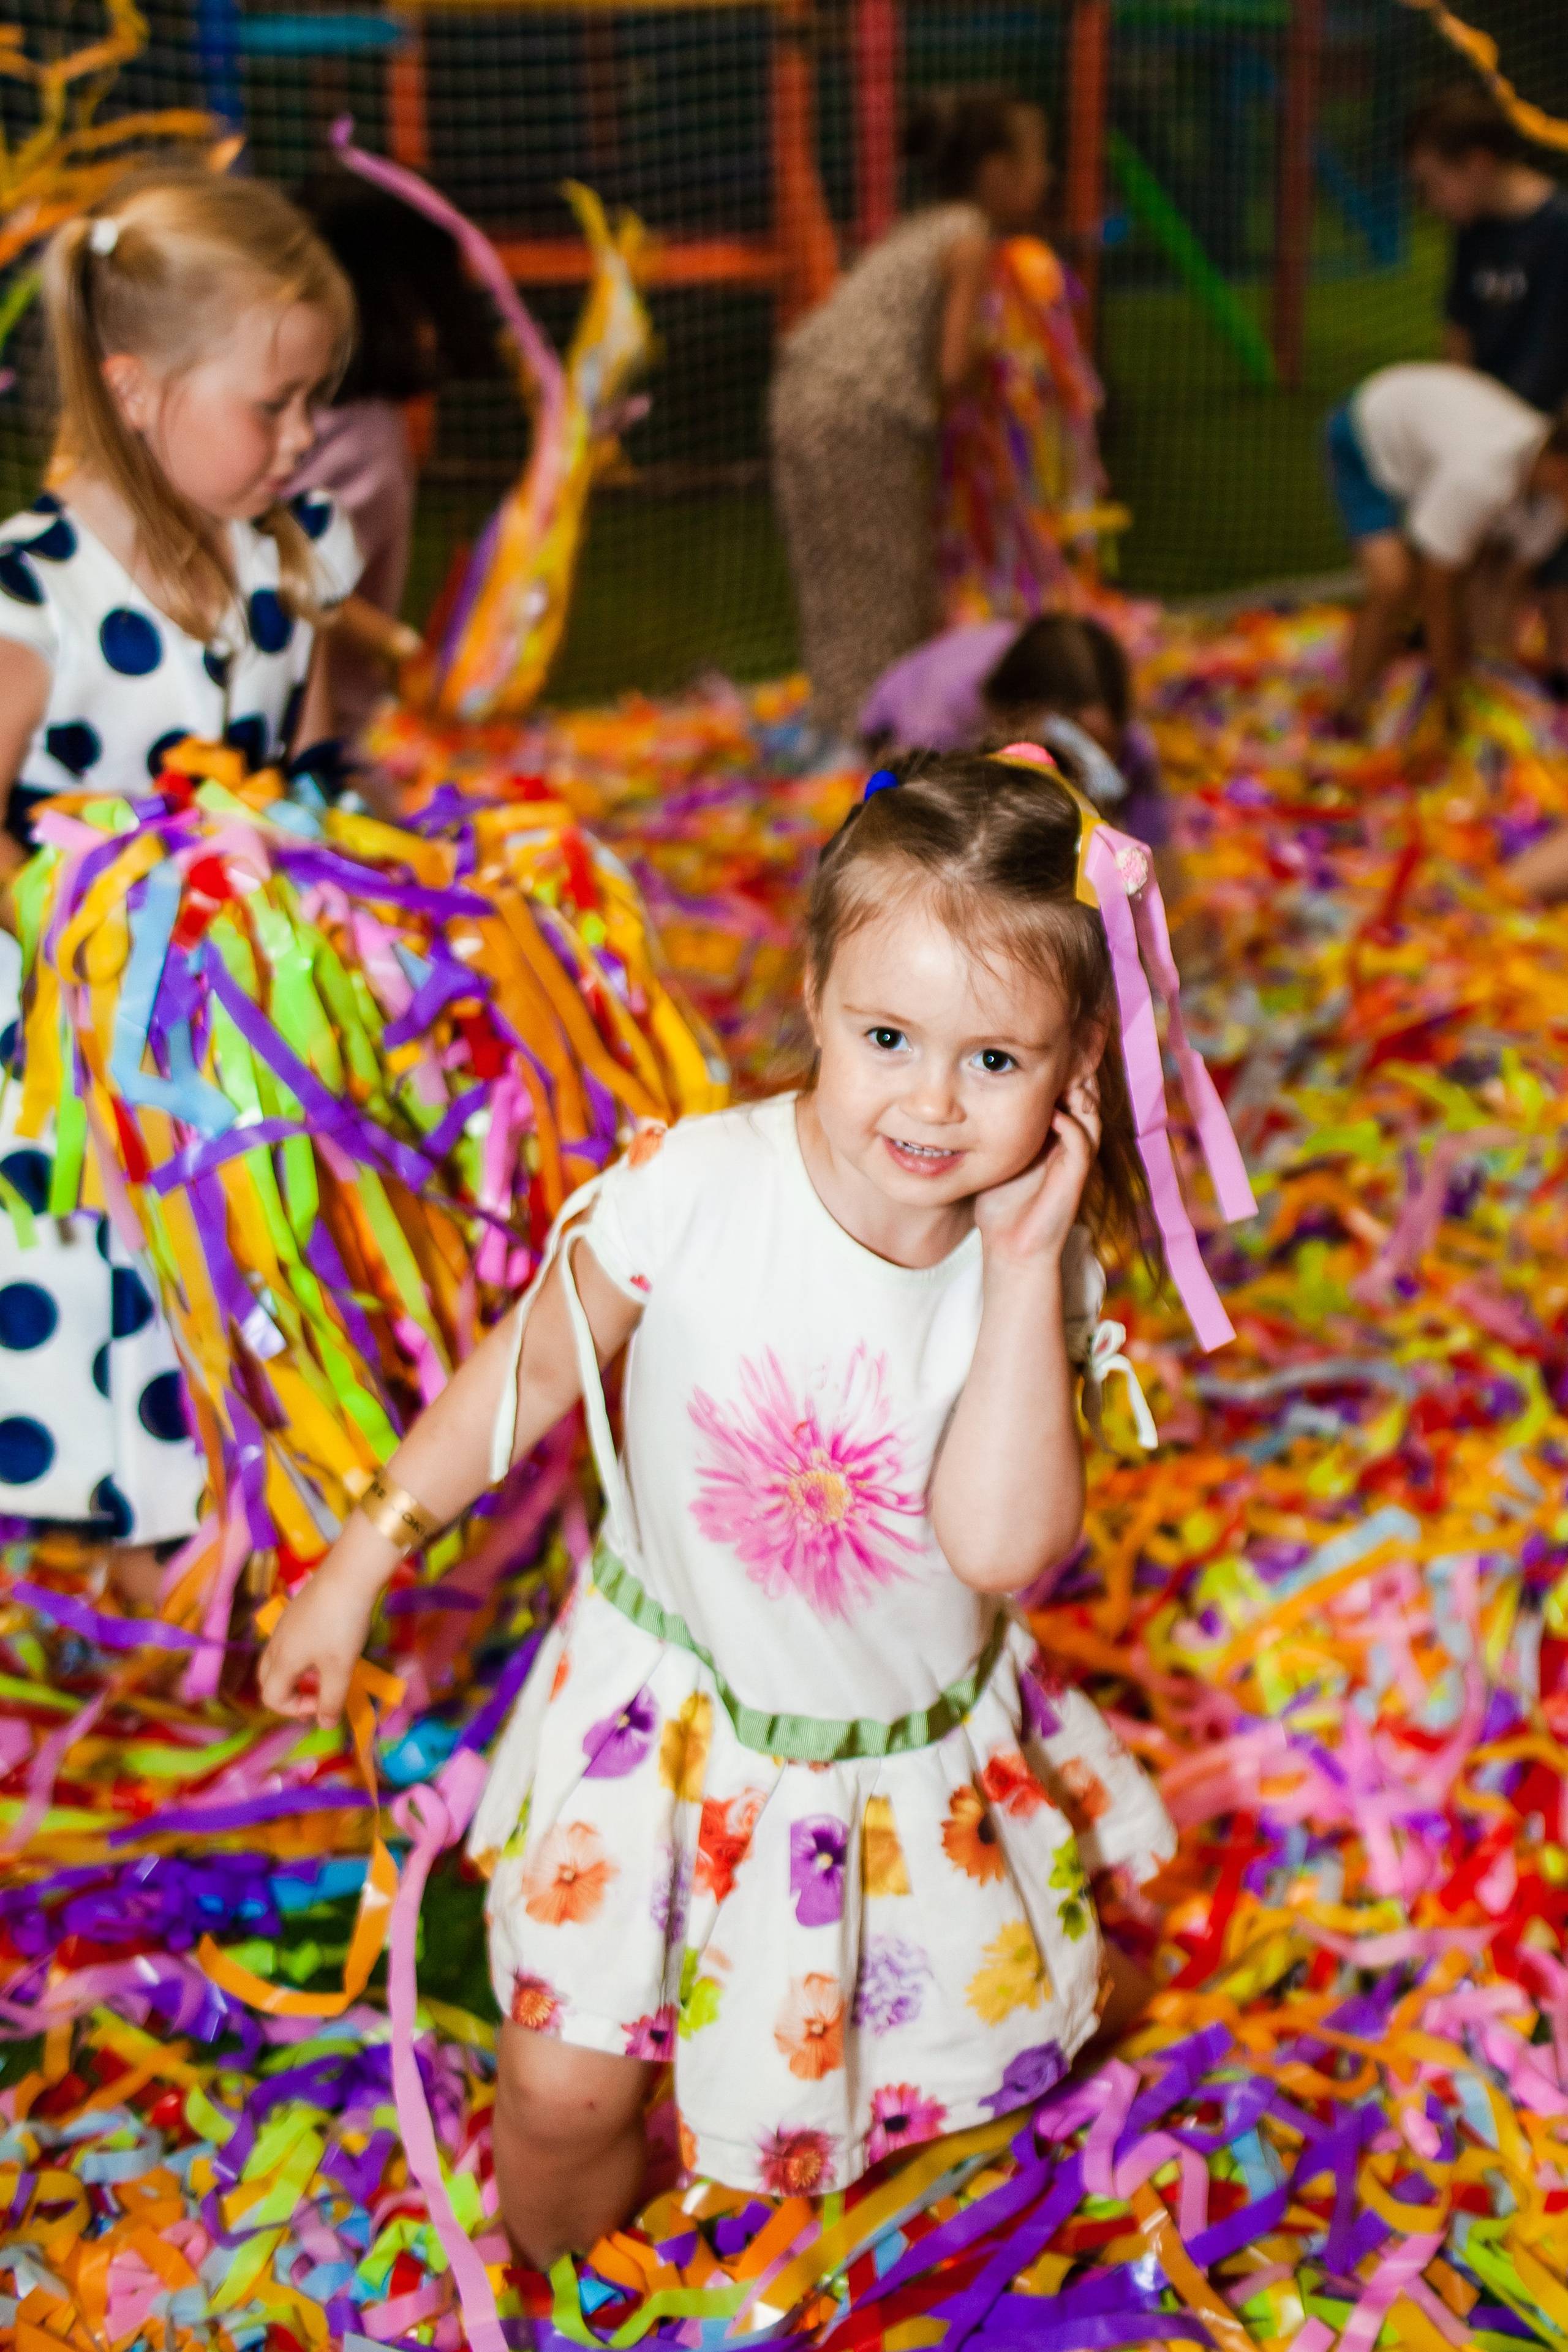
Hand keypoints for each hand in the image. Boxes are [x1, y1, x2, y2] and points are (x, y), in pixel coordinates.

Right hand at [257, 1559, 377, 1726]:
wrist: (348, 1574)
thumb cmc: (342, 1625)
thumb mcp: (340, 1668)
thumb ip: (331, 1700)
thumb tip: (325, 1725)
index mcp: (281, 1660)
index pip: (271, 1698)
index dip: (295, 1709)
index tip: (323, 1703)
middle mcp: (276, 1643)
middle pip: (268, 1679)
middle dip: (290, 1693)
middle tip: (317, 1695)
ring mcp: (285, 1624)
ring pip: (279, 1659)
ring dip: (297, 1674)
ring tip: (325, 1672)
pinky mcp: (297, 1610)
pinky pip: (290, 1642)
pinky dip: (302, 1655)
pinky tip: (328, 1647)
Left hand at [972, 1071, 1100, 1269]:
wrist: (1011, 1247)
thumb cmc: (1000, 1204)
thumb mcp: (992, 1156)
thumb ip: (990, 1128)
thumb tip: (962, 1098)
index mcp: (1054, 1134)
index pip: (1066, 1090)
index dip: (1058, 1069)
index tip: (1034, 1054)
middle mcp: (1070, 1141)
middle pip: (1084, 1094)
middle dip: (1071, 1072)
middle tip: (1052, 1055)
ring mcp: (1074, 1158)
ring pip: (1089, 1113)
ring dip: (1076, 1092)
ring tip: (1057, 1076)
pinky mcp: (1075, 1176)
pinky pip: (1081, 1141)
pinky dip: (1069, 1123)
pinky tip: (1051, 1112)